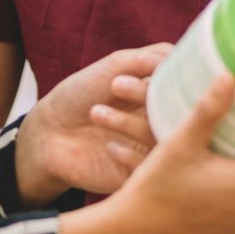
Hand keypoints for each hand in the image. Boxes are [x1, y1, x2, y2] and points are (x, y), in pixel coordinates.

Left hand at [15, 46, 167, 205]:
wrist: (48, 134)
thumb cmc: (81, 92)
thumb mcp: (114, 66)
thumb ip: (147, 59)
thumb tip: (179, 58)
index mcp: (162, 92)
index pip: (186, 85)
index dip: (173, 77)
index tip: (153, 70)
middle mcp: (163, 119)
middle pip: (178, 112)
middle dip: (149, 96)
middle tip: (116, 85)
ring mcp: (153, 148)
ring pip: (164, 141)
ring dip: (131, 124)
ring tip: (95, 112)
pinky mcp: (140, 175)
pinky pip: (152, 171)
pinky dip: (132, 157)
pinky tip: (109, 147)